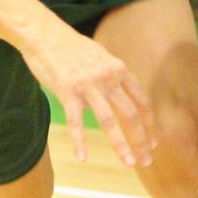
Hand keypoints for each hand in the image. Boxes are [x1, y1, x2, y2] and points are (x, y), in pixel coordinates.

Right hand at [19, 26, 154, 167]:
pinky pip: (75, 121)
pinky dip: (79, 141)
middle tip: (146, 162)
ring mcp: (88, 85)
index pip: (141, 102)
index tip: (153, 143)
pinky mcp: (67, 91)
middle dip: (141, 141)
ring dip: (121, 144)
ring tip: (128, 163)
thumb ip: (111, 76)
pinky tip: (82, 157)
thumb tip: (116, 95)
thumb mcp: (100, 56)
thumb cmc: (71, 46)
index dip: (149, 125)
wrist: (45, 34)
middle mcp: (108, 78)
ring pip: (109, 120)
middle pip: (131, 115)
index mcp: (118, 70)